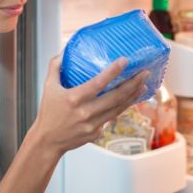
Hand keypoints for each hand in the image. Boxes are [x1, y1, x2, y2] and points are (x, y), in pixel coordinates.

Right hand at [31, 56, 148, 156]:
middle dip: (133, 84)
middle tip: (144, 73)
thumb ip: (56, 67)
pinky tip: (130, 99)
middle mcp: (85, 112)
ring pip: (119, 108)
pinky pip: (112, 118)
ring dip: (133, 96)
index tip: (125, 61)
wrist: (48, 141)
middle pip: (116, 97)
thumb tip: (64, 51)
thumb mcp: (48, 87)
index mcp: (74, 99)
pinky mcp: (97, 133)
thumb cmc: (48, 112)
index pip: (98, 83)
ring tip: (143, 84)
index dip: (113, 72)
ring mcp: (93, 125)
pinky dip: (122, 108)